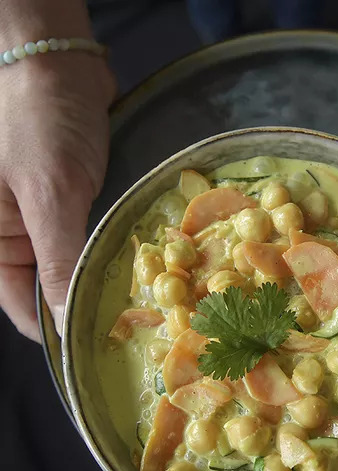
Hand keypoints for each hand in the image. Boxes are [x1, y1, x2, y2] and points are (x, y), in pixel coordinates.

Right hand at [0, 52, 114, 340]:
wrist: (58, 64)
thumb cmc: (40, 121)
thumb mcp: (48, 193)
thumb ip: (56, 259)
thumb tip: (65, 318)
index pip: (18, 304)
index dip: (54, 330)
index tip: (93, 348)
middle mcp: (9, 234)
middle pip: (43, 290)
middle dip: (80, 307)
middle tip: (125, 329)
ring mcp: (37, 219)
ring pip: (67, 267)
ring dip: (94, 280)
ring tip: (133, 304)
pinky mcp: (64, 202)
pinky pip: (81, 240)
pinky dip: (101, 253)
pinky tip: (130, 267)